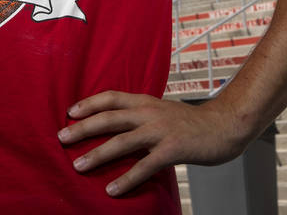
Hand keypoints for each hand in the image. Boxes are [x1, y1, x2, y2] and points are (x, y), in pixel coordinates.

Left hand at [57, 91, 249, 196]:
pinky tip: (112, 189)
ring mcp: (161, 130)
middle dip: (83, 128)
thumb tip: (119, 124)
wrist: (225, 126)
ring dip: (97, 154)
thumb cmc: (192, 122)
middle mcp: (150, 112)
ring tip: (78, 166)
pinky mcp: (173, 149)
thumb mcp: (163, 111)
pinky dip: (126, 178)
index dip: (89, 103)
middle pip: (109, 117)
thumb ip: (142, 115)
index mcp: (146, 101)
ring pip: (122, 141)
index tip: (69, 111)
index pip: (111, 97)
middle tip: (61, 137)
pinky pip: (144, 166)